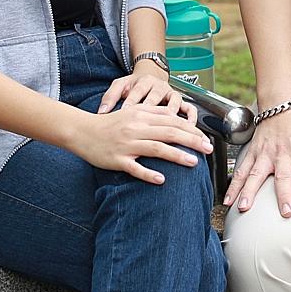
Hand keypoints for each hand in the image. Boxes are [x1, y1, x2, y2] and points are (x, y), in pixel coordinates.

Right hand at [71, 102, 212, 184]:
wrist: (82, 131)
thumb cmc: (110, 123)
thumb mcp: (133, 111)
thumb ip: (154, 113)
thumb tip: (176, 116)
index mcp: (142, 115)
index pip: (172, 121)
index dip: (191, 129)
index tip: (205, 137)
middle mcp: (136, 128)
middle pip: (169, 132)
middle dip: (191, 140)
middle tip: (208, 148)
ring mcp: (127, 144)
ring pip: (156, 148)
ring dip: (177, 155)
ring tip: (194, 162)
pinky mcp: (117, 159)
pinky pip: (135, 168)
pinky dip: (148, 174)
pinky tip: (162, 180)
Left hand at [97, 65, 197, 123]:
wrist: (148, 76)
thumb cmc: (132, 86)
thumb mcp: (119, 86)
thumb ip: (110, 98)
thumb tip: (101, 112)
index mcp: (142, 81)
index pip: (137, 92)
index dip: (132, 103)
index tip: (125, 115)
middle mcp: (159, 86)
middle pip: (157, 96)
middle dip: (152, 109)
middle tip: (148, 124)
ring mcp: (171, 93)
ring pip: (175, 102)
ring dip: (174, 113)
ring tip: (173, 126)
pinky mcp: (179, 101)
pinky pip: (189, 107)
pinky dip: (191, 117)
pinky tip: (189, 127)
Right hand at [223, 105, 290, 218]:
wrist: (282, 103)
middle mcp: (282, 154)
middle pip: (283, 177)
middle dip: (284, 196)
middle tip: (286, 213)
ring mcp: (265, 154)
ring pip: (256, 175)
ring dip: (249, 192)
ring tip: (244, 207)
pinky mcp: (253, 153)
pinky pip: (242, 170)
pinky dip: (234, 185)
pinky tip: (228, 199)